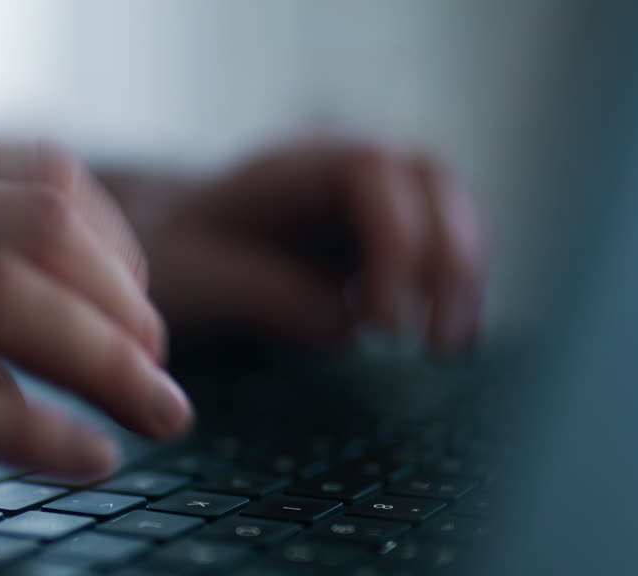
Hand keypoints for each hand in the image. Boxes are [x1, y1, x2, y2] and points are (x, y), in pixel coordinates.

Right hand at [0, 145, 191, 523]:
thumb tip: (32, 346)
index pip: (37, 183)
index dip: (121, 255)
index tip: (143, 318)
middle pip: (39, 236)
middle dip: (132, 313)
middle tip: (164, 379)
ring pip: (3, 301)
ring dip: (109, 365)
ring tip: (157, 420)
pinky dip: (35, 431)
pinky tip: (85, 460)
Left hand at [124, 140, 487, 351]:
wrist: (171, 249)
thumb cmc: (173, 256)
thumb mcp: (192, 277)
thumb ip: (261, 294)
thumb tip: (344, 324)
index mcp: (293, 165)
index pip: (373, 173)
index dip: (395, 241)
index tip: (380, 321)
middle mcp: (345, 171)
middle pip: (432, 181)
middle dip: (448, 259)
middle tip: (433, 342)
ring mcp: (374, 201)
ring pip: (452, 212)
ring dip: (465, 277)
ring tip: (449, 348)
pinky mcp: (389, 240)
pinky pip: (445, 251)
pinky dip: (459, 291)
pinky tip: (452, 343)